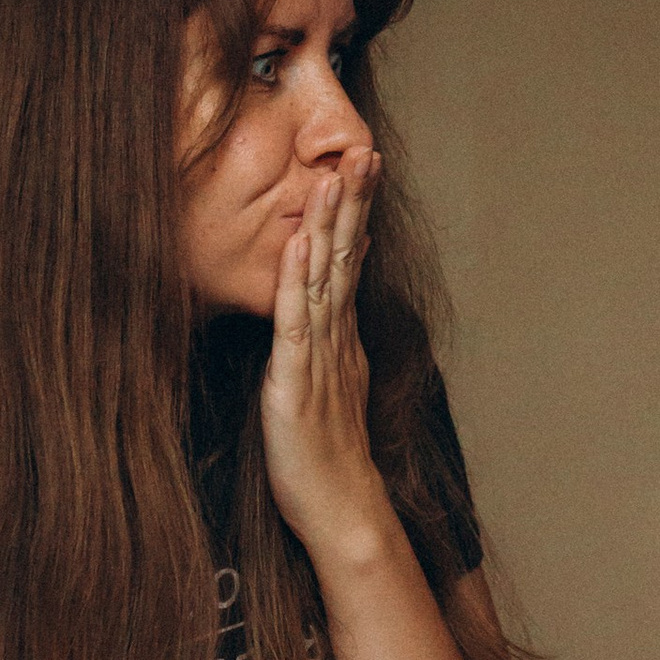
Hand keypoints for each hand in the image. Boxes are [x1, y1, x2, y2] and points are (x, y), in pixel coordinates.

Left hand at [260, 146, 390, 567]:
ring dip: (329, 225)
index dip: (356, 211)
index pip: (351, 260)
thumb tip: (329, 303)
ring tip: (334, 176)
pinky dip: (298, 280)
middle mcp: (337, 338)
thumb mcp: (329, 386)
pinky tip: (300, 243)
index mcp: (342, 337)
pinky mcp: (295, 380)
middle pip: (347, 257)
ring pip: (324, 278)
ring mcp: (320, 357)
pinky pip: (297, 322)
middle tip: (363, 150)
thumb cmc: (327, 457)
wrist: (342, 510)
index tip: (361, 163)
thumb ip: (330, 342)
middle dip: (353, 202)